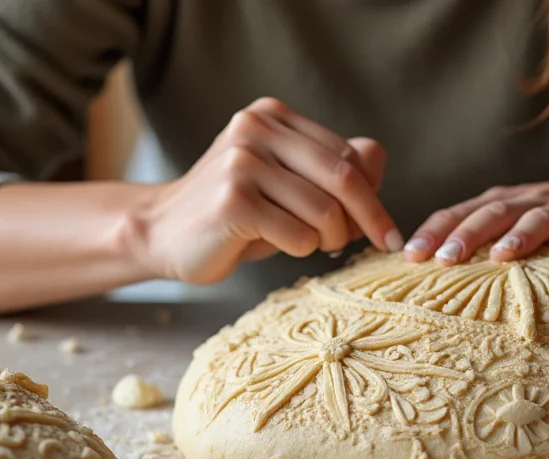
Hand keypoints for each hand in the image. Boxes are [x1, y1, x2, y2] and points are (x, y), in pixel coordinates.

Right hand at [125, 97, 403, 284]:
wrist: (162, 234)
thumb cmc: (235, 214)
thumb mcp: (287, 185)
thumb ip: (330, 168)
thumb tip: (378, 159)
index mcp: (271, 116)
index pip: (348, 154)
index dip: (374, 195)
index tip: (386, 229)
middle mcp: (255, 129)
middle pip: (343, 176)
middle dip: (370, 217)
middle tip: (382, 244)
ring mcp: (241, 162)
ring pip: (324, 210)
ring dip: (331, 239)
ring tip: (313, 245)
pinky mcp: (232, 201)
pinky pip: (298, 235)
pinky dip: (301, 250)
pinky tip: (274, 245)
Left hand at [403, 161, 548, 264]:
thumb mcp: (517, 222)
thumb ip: (482, 237)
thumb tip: (430, 265)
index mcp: (506, 204)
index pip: (463, 212)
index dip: (435, 230)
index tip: (408, 254)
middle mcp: (532, 202)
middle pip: (495, 212)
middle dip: (467, 234)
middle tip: (443, 259)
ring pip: (541, 218)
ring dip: (521, 234)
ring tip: (501, 254)